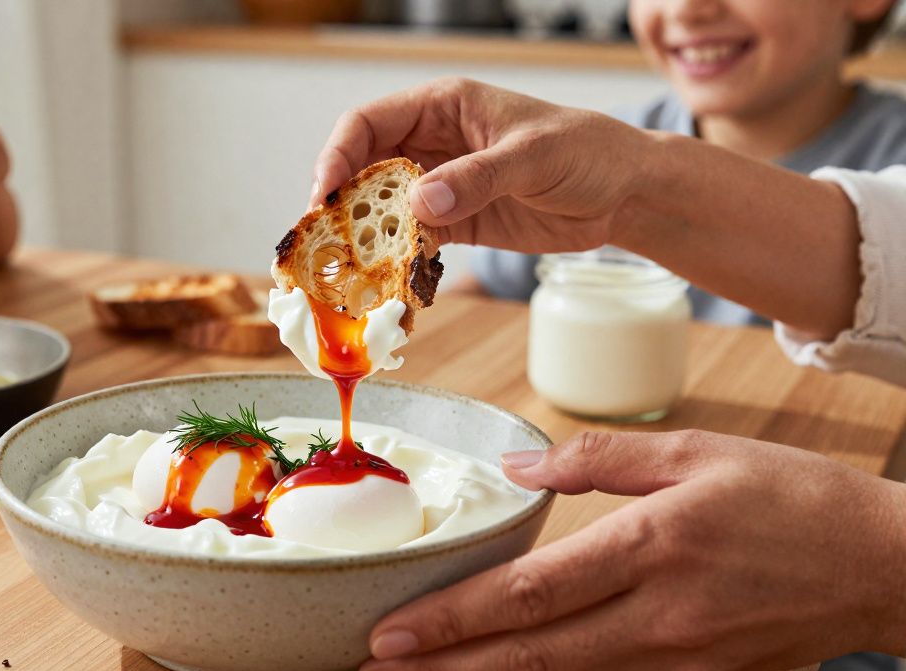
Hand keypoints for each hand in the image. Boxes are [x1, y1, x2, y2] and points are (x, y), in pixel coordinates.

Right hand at [310, 78, 652, 251]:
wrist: (626, 194)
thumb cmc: (588, 153)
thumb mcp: (534, 157)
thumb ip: (476, 178)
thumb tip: (417, 203)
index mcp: (443, 107)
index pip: (368, 124)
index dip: (337, 157)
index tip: (324, 196)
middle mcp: (431, 144)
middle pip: (363, 169)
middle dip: (339, 205)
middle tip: (322, 245)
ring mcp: (440, 186)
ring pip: (380, 210)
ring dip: (361, 240)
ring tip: (345, 272)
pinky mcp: (454, 224)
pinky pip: (410, 242)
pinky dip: (394, 263)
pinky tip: (385, 284)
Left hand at [356, 430, 905, 670]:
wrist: (883, 565)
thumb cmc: (791, 497)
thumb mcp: (696, 450)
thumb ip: (599, 460)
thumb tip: (517, 464)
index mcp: (652, 544)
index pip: (530, 593)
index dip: (453, 618)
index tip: (391, 630)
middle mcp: (658, 613)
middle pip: (529, 654)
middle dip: (442, 669)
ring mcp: (677, 655)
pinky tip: (498, 670)